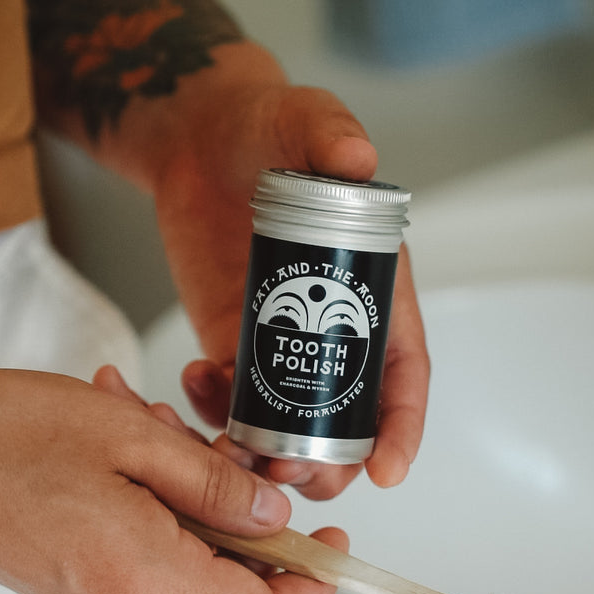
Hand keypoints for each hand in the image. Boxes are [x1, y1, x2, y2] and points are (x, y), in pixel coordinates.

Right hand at [93, 363, 344, 593]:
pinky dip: (156, 507)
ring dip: (193, 500)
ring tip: (158, 428)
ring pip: (186, 562)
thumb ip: (216, 486)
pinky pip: (144, 555)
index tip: (329, 544)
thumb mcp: (133, 438)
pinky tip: (131, 453)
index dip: (310, 586)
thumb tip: (271, 517)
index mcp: (145, 577)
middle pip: (227, 588)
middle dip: (242, 518)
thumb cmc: (7, 435)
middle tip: (223, 448)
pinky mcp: (75, 586)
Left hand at [153, 57, 429, 499]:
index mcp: (373, 287)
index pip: (402, 370)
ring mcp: (282, 340)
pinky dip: (215, 414)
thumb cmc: (265, 126)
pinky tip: (191, 385)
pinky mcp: (232, 341)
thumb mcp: (304, 119)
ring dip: (267, 454)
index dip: (402, 424)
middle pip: (348, 421)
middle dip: (326, 463)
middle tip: (286, 473)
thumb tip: (357, 157)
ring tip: (231, 445)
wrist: (195, 137)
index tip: (387, 469)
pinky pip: (233, 403)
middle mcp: (335, 326)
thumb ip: (329, 134)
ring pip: (290, 429)